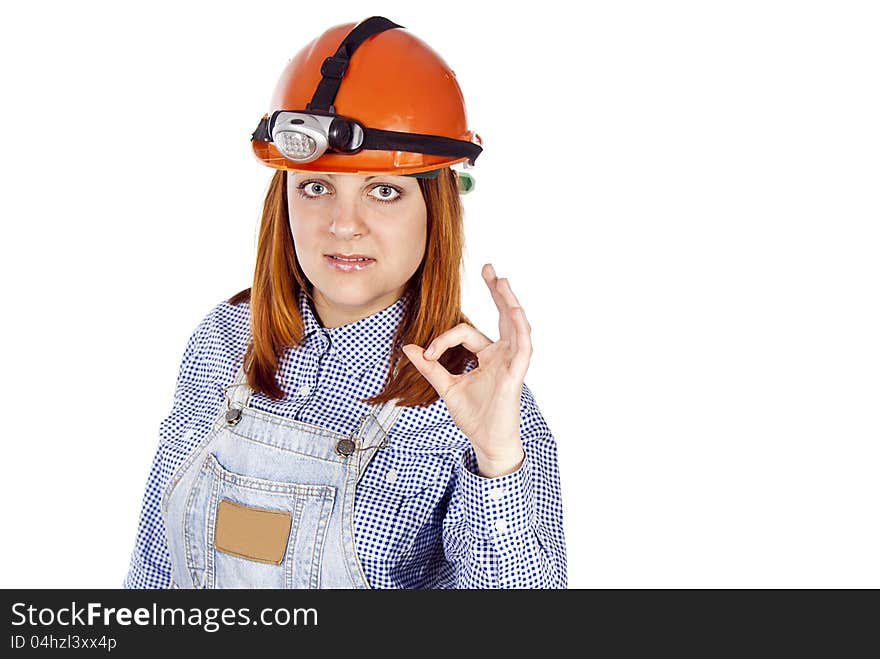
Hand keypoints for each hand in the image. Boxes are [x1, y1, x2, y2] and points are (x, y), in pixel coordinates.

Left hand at [401, 263, 531, 477]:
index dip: (443, 340)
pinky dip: (519, 328)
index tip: (426, 353)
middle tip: (489, 267)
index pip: (465, 333)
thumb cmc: (473, 416)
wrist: (486, 441)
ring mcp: (511, 362)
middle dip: (497, 292)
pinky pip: (522, 346)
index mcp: (488, 356)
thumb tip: (409, 347)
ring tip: (502, 281)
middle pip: (502, 316)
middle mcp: (502, 354)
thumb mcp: (446, 387)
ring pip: (515, 325)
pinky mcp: (516, 373)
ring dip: (509, 302)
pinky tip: (515, 312)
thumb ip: (430, 367)